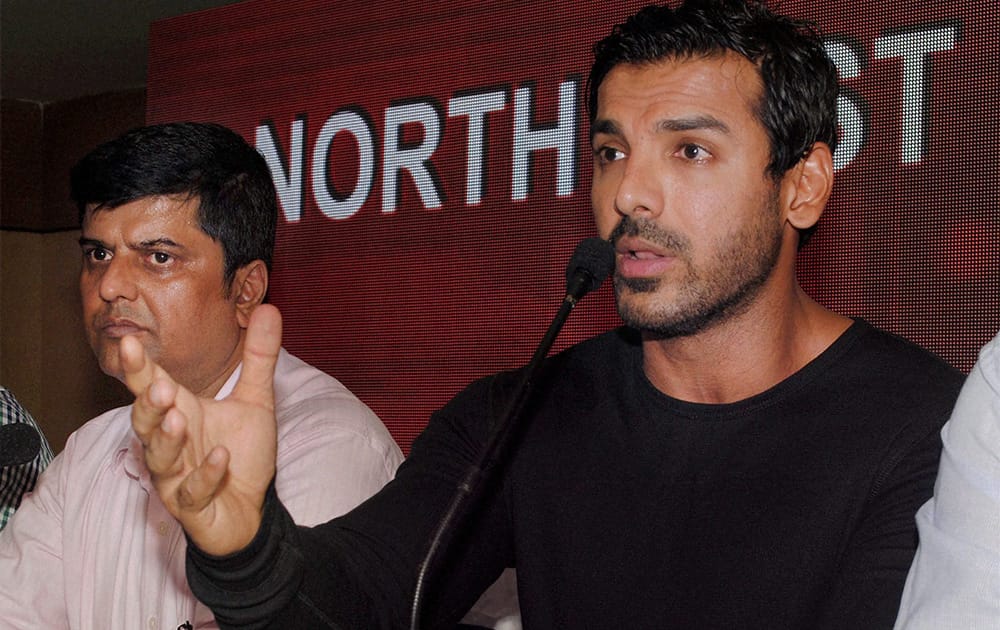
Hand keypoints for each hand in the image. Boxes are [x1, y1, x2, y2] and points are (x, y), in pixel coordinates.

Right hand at [123, 304, 281, 555]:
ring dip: (166, 438)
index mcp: (180, 411)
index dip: (137, 367)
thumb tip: (269, 308)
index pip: (150, 385)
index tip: (127, 342)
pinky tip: (220, 459)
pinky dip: (204, 476)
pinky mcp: (190, 507)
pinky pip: (191, 492)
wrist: (251, 510)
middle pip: (144, 421)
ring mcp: (176, 476)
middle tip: (159, 386)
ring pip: (159, 458)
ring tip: (177, 418)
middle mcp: (170, 443)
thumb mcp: (256, 400)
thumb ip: (259, 357)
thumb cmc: (241, 453)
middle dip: (148, 404)